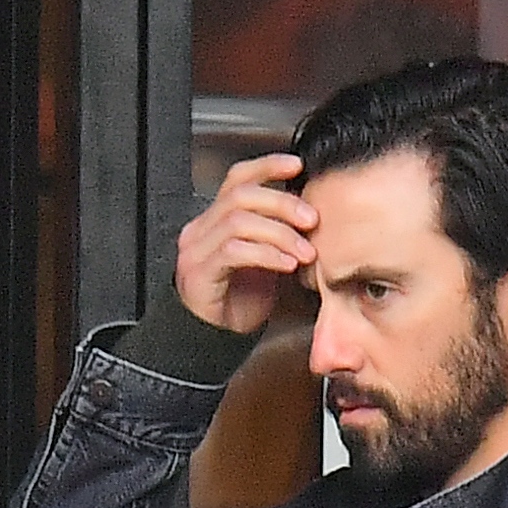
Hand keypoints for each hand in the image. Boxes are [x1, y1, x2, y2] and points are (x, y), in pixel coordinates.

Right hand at [176, 153, 318, 335]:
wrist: (216, 342)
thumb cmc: (239, 303)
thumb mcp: (265, 259)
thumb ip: (276, 232)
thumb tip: (308, 211)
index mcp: (214, 220)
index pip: (237, 178)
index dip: (267, 166)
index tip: (297, 166)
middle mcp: (200, 230)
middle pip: (241, 195)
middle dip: (282, 203)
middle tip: (311, 219)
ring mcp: (196, 251)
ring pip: (239, 221)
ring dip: (279, 233)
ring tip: (304, 251)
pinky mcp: (199, 274)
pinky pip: (235, 251)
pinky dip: (267, 255)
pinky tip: (287, 265)